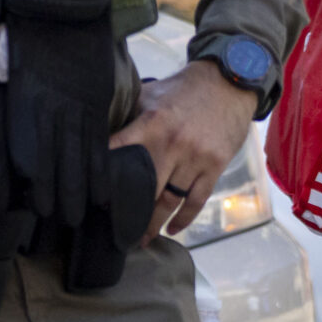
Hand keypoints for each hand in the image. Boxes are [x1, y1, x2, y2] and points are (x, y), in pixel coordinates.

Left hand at [113, 64, 256, 240]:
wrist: (230, 82)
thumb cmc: (186, 88)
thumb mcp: (152, 93)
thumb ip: (129, 114)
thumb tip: (99, 130)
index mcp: (151, 123)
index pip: (120, 151)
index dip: (104, 174)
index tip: (91, 197)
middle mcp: (172, 143)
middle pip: (145, 187)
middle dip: (129, 211)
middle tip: (115, 232)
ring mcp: (195, 157)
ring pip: (170, 199)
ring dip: (154, 222)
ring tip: (140, 239)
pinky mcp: (214, 166)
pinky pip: (196, 199)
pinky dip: (183, 218)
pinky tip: (171, 229)